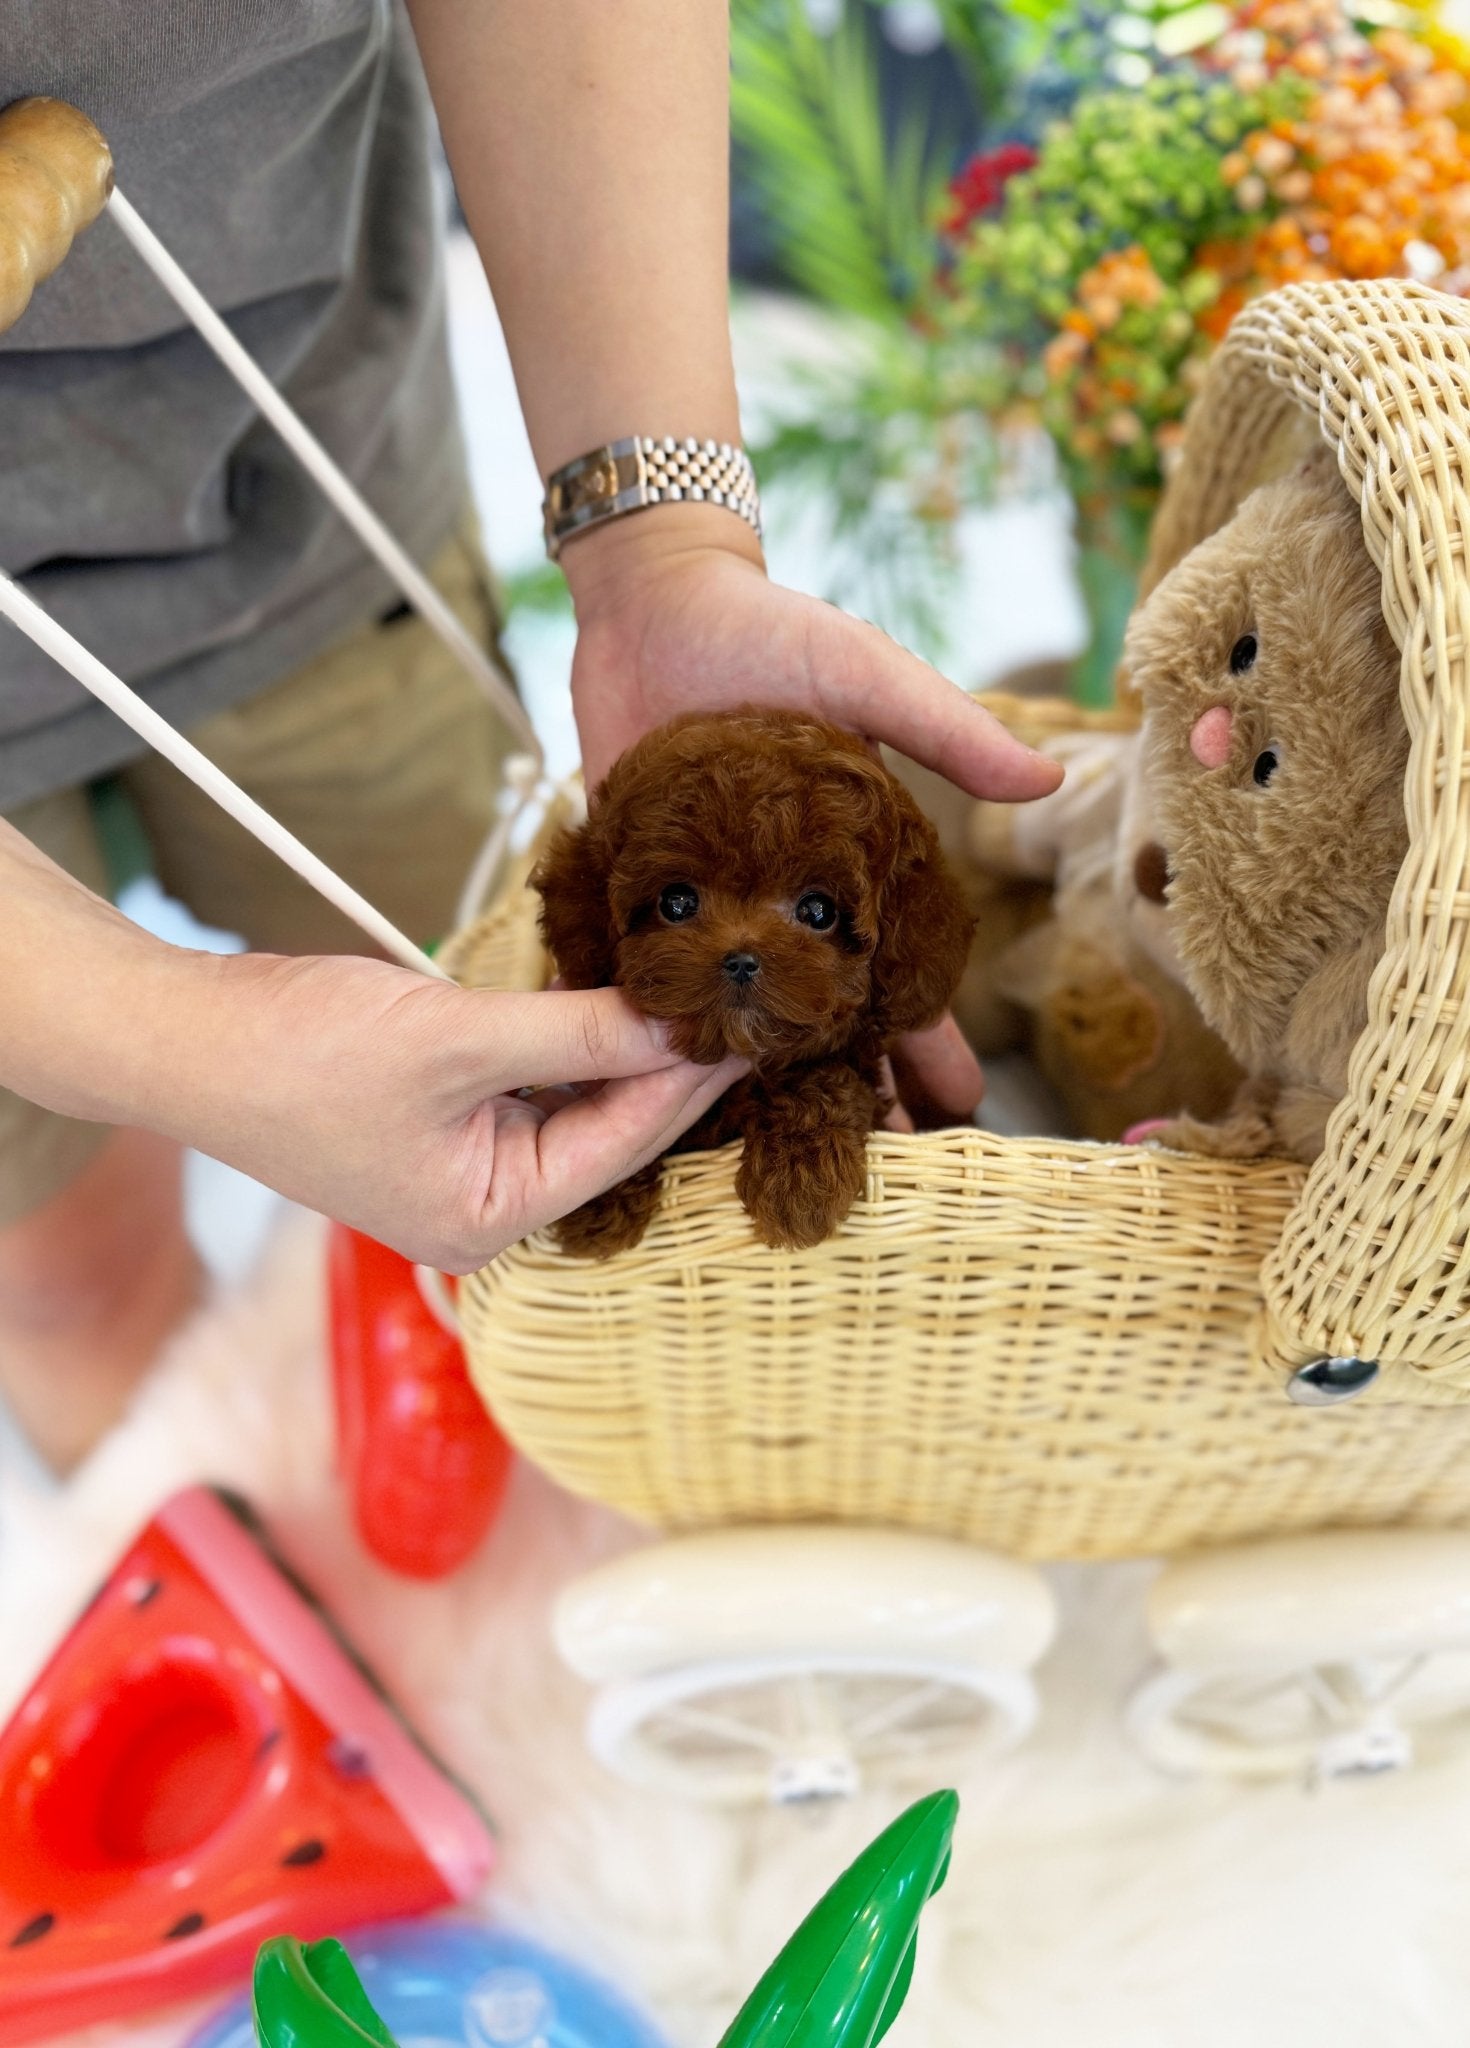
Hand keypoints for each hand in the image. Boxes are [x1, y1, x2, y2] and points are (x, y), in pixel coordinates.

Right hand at [132, 952, 745, 1272]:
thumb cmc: (301, 1055)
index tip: (751, 1019)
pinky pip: (534, 1083)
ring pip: (575, 1103)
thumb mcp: (460, 1037)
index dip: (690, 1075)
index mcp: (489, 1219)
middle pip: (609, 1131)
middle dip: (666, 1065)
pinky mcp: (442, 1119)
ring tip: (695, 990)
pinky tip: (617, 994)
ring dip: (623, 1046)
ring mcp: (462, 1165)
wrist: (184, 1036)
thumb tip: (678, 1018)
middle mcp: (485, 1207)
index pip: (624, 1142)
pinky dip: (572, 1040)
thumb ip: (578, 1031)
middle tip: (741, 1000)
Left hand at [563, 510, 1060, 1116]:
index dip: (927, 1036)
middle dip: (844, 1088)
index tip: (959, 1106)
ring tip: (757, 1158)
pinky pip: (641, 974)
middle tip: (868, 1160)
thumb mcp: (865, 676)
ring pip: (732, 1016)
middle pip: (817, 1017)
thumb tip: (1047, 781)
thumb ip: (944, 731)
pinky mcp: (630, 891)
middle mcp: (777, 900)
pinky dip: (646, 1028)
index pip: (897, 970)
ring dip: (746, 1083)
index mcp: (846, 867)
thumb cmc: (771, 630)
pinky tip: (645, 1091)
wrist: (653, 602)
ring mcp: (702, 905)